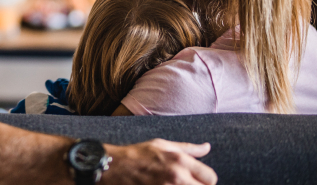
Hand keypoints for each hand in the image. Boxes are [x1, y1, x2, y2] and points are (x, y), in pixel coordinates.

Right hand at [100, 139, 215, 184]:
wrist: (114, 167)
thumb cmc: (137, 154)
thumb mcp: (162, 145)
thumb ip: (188, 148)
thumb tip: (207, 147)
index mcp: (180, 161)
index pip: (211, 178)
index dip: (206, 180)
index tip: (198, 180)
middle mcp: (177, 177)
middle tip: (186, 183)